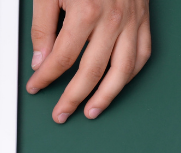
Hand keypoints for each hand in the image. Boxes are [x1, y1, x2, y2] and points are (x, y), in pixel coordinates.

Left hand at [26, 0, 150, 122]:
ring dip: (106, 97)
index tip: (36, 87)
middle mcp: (113, 20)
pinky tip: (116, 86)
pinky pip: (142, 55)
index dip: (46, 78)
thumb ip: (43, 29)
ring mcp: (132, 21)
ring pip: (122, 71)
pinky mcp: (144, 20)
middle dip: (72, 98)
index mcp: (86, 11)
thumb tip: (41, 61)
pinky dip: (130, 75)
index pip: (62, 59)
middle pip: (91, 72)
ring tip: (91, 111)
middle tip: (60, 114)